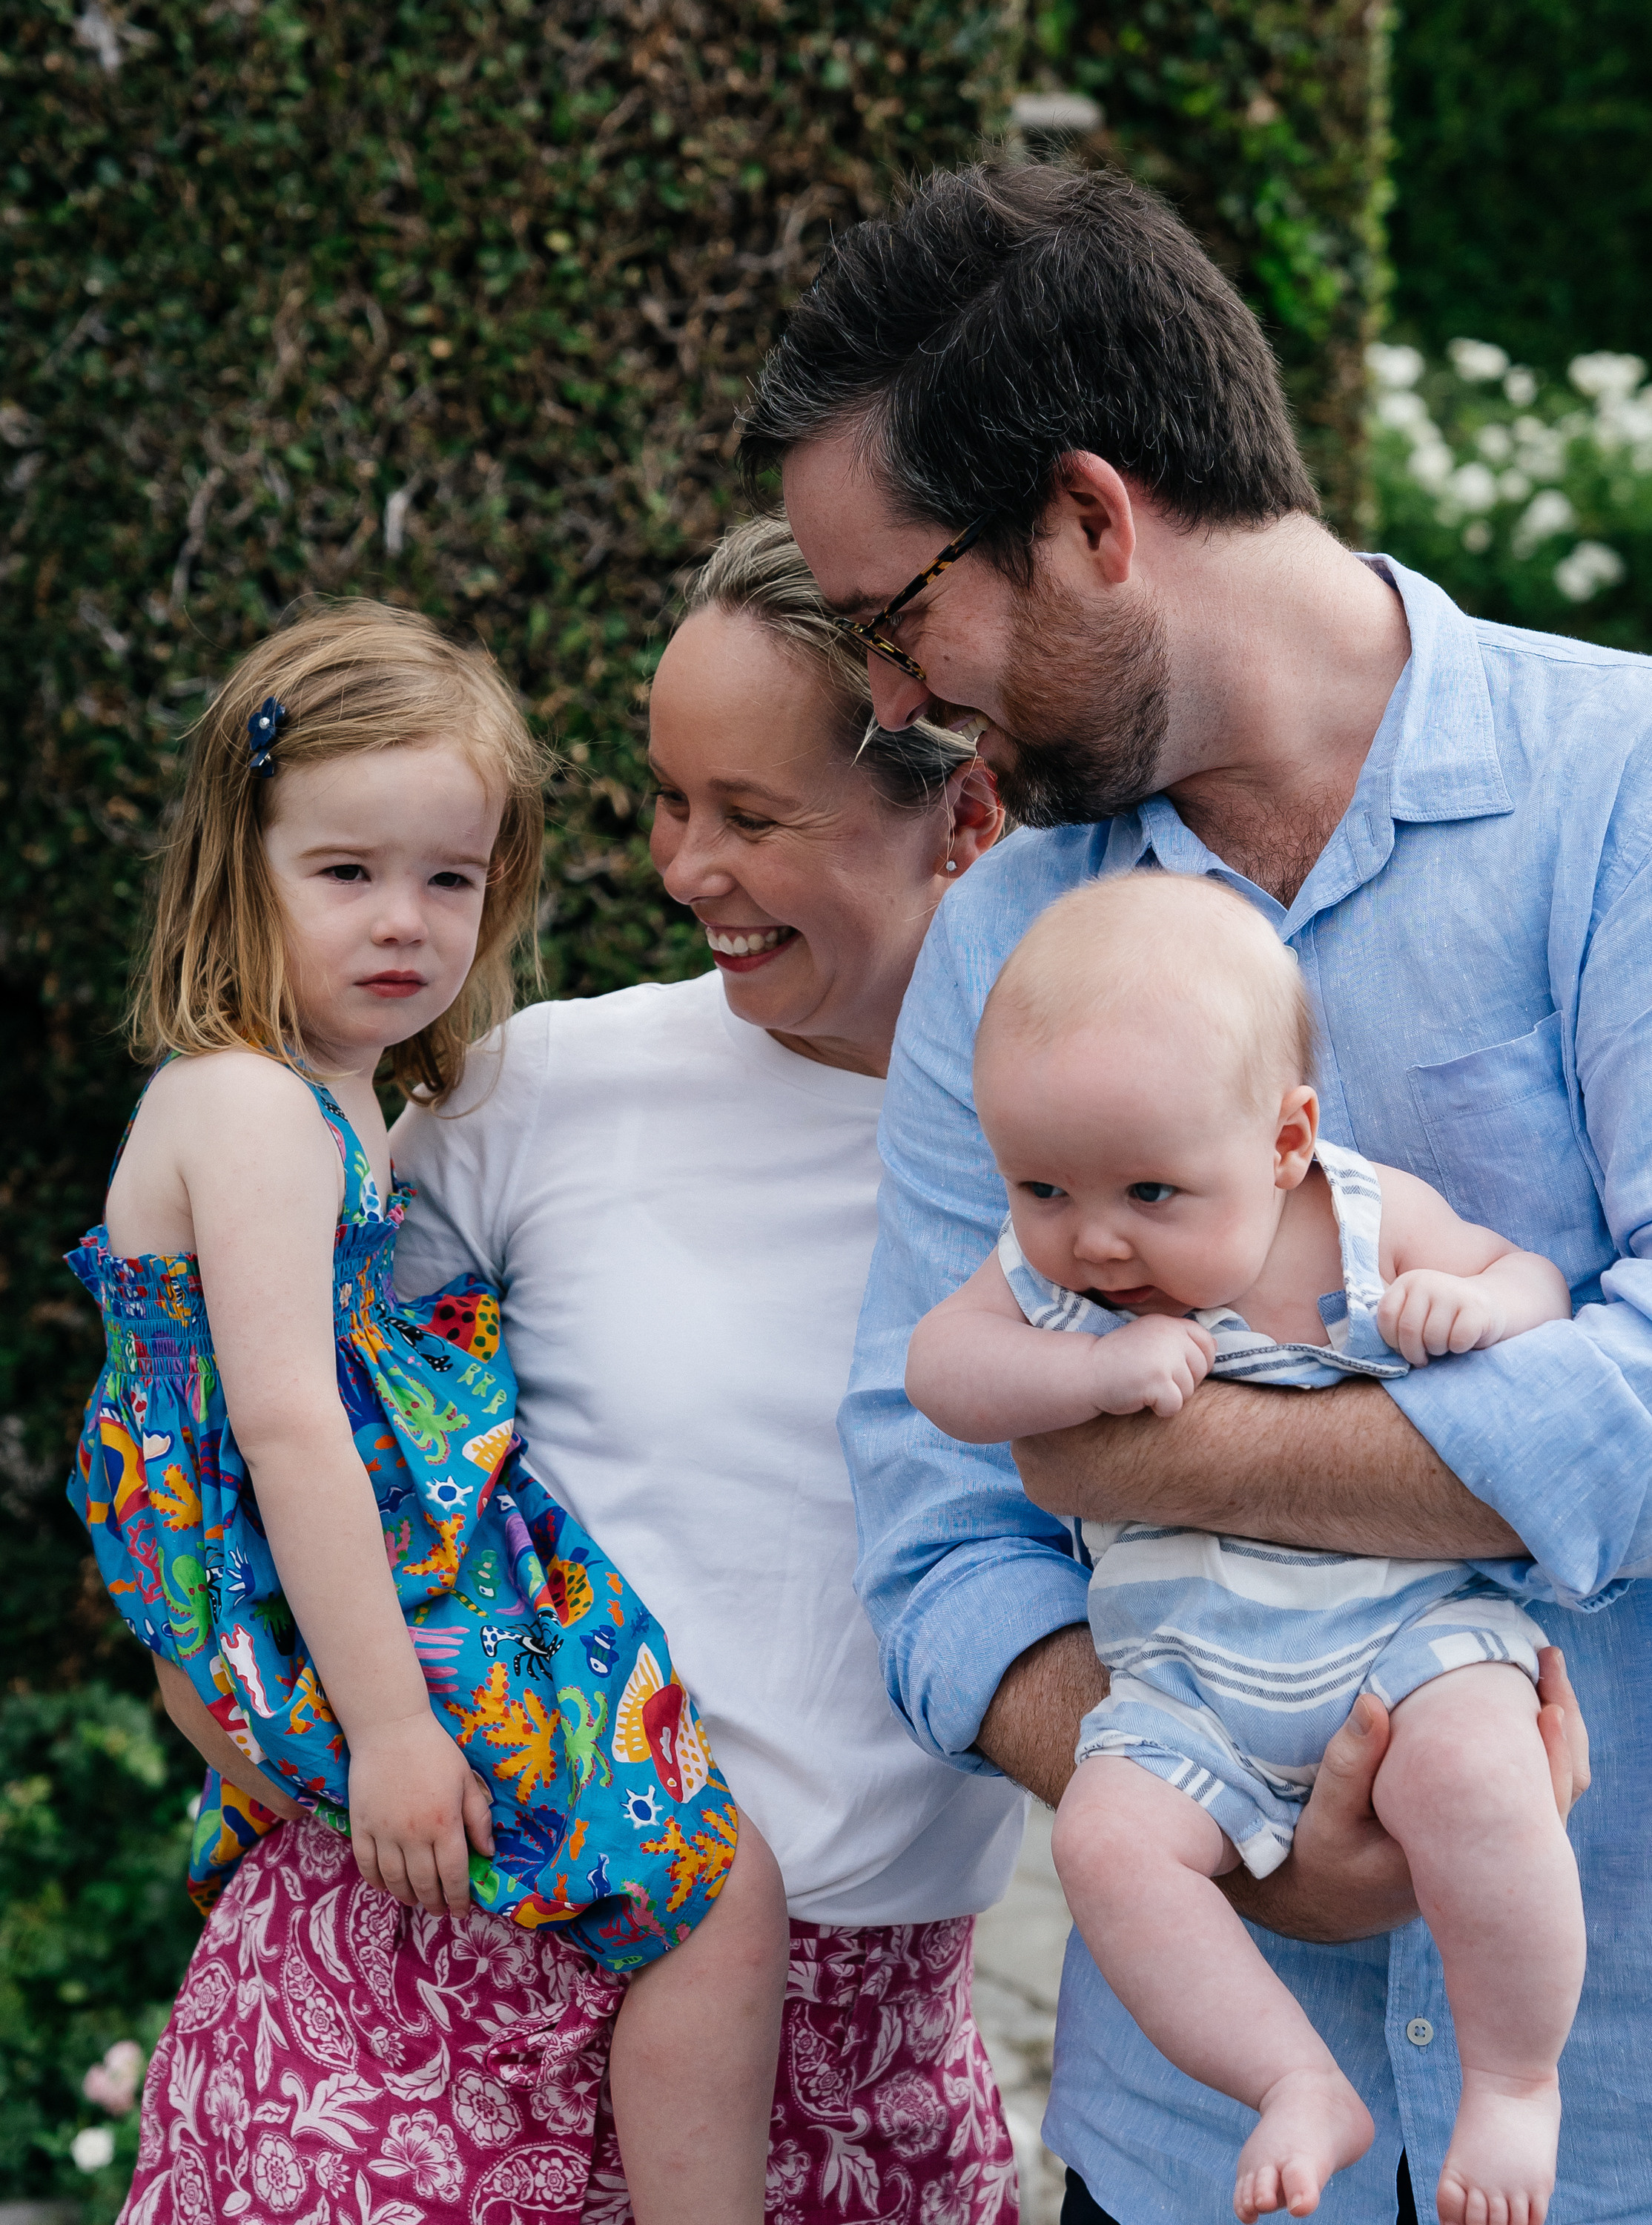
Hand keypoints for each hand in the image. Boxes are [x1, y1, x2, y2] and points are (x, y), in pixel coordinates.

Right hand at [347, 1710, 495, 1915]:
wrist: (390, 1728)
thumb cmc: (435, 1751)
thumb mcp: (466, 1780)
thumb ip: (478, 1819)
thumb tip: (487, 1854)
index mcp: (445, 1824)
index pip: (454, 1875)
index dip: (458, 1899)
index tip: (461, 1911)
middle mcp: (414, 1835)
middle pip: (424, 1884)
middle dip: (434, 1903)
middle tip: (439, 1910)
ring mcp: (384, 1832)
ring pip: (394, 1880)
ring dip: (406, 1896)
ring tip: (415, 1900)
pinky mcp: (360, 1826)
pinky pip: (367, 1865)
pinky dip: (376, 1882)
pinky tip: (386, 1885)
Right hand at [1096, 1314, 1215, 1417]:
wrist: (1086, 1371)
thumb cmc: (1118, 1359)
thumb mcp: (1150, 1338)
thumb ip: (1178, 1340)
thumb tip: (1216, 1347)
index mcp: (1170, 1323)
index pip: (1208, 1343)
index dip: (1196, 1362)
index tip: (1172, 1367)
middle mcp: (1170, 1336)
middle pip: (1200, 1370)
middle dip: (1181, 1382)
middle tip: (1152, 1378)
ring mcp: (1165, 1358)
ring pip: (1189, 1391)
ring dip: (1168, 1396)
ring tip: (1143, 1385)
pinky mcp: (1157, 1380)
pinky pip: (1175, 1406)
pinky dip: (1159, 1409)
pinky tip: (1140, 1397)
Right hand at [1225, 1646, 1590, 1943]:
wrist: (1325, 1900)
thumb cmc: (1324, 1860)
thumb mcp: (1327, 1816)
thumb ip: (1348, 1763)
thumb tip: (1373, 1702)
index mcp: (1461, 1861)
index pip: (1532, 1812)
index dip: (1550, 1753)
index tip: (1546, 1698)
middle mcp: (1486, 1861)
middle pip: (1555, 1795)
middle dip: (1564, 1729)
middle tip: (1550, 1660)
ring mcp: (1487, 1851)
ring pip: (1546, 1796)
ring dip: (1554, 1736)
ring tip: (1547, 1671)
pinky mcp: (1477, 1837)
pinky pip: (1524, 1796)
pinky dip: (1532, 1749)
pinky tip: (1523, 1704)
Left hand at [1377, 1269, 1501, 1364]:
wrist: (1487, 1305)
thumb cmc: (1443, 1316)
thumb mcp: (1416, 1310)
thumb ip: (1395, 1319)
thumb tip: (1367, 1346)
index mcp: (1408, 1281)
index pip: (1386, 1315)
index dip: (1391, 1340)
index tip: (1400, 1348)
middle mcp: (1428, 1281)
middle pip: (1408, 1330)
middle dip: (1413, 1353)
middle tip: (1422, 1358)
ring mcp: (1453, 1292)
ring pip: (1433, 1339)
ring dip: (1438, 1350)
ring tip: (1443, 1344)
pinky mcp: (1477, 1308)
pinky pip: (1457, 1341)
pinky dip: (1459, 1348)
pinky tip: (1462, 1340)